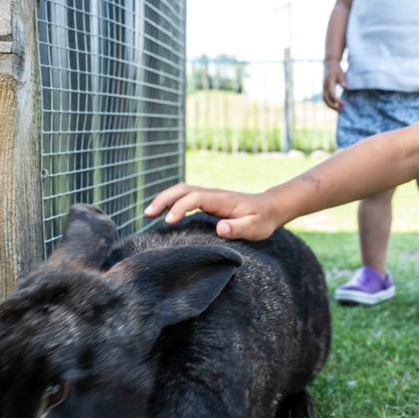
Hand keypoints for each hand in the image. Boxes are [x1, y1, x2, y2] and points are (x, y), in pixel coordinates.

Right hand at [143, 182, 283, 240]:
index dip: (180, 207)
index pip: (195, 197)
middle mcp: (213, 194)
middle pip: (183, 189)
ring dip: (164, 199)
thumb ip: (238, 228)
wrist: (270, 208)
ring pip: (182, 191)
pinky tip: (163, 214)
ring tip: (148, 214)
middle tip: (148, 214)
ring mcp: (209, 196)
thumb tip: (220, 229)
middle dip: (164, 199)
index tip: (169, 221)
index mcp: (222, 200)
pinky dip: (171, 202)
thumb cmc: (262, 220)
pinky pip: (186, 197)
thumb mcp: (255, 228)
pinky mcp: (208, 201)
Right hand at [323, 63, 347, 111]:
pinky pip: (325, 98)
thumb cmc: (337, 69)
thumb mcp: (341, 73)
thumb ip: (343, 81)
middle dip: (333, 106)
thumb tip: (346, 88)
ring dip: (331, 106)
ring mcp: (323, 88)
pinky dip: (330, 103)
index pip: (332, 94)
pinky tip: (336, 106)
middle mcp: (324, 86)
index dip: (337, 100)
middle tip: (341, 111)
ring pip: (325, 99)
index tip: (343, 104)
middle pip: (326, 99)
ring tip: (339, 110)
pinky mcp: (324, 89)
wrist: (329, 63)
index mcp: (329, 82)